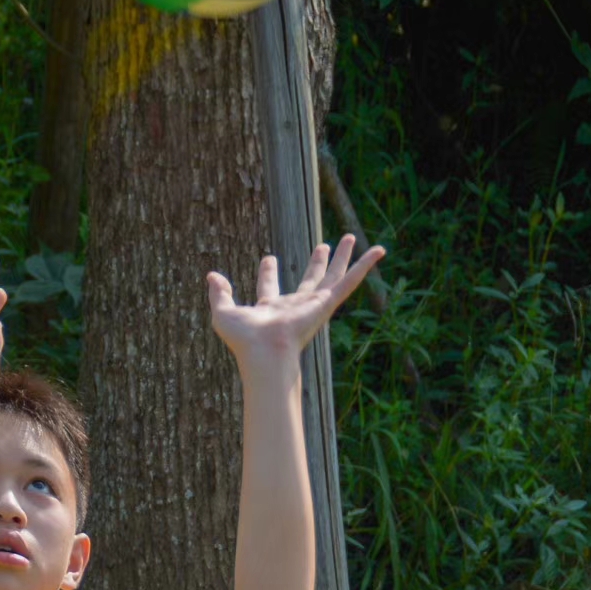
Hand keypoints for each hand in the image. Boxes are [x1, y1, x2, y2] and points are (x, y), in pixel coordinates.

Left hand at [207, 235, 385, 371]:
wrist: (264, 352)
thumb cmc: (244, 339)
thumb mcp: (223, 312)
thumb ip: (218, 294)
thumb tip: (211, 275)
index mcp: (271, 309)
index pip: (270, 286)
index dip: (268, 272)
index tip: (268, 258)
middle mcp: (295, 306)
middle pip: (309, 280)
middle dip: (316, 263)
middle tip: (323, 246)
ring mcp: (313, 304)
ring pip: (333, 276)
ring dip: (343, 257)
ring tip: (349, 237)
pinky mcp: (327, 303)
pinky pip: (350, 280)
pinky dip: (365, 265)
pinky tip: (378, 250)